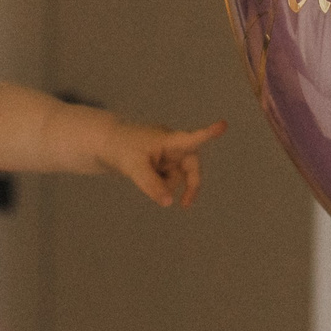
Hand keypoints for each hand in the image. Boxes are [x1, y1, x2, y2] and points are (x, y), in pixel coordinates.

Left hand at [100, 119, 226, 207]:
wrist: (108, 145)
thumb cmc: (122, 148)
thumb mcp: (134, 168)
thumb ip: (151, 185)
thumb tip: (168, 203)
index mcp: (169, 140)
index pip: (191, 138)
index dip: (208, 133)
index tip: (223, 125)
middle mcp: (174, 148)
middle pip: (192, 168)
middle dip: (189, 186)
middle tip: (185, 205)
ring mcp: (170, 157)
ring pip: (177, 179)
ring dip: (165, 184)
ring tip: (143, 175)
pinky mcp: (165, 165)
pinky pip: (168, 181)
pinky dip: (160, 184)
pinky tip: (145, 176)